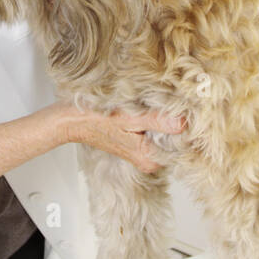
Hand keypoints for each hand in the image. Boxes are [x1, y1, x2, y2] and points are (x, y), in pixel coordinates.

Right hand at [54, 101, 186, 173]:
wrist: (71, 120)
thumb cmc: (95, 119)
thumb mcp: (128, 118)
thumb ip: (156, 121)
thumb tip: (183, 123)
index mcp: (149, 158)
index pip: (181, 144)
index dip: (186, 125)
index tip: (187, 107)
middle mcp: (148, 159)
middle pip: (175, 139)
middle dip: (177, 120)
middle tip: (175, 100)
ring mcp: (143, 151)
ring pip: (166, 134)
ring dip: (166, 118)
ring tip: (161, 102)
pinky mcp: (138, 142)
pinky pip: (156, 131)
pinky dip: (156, 118)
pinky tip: (151, 107)